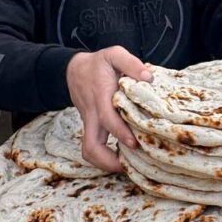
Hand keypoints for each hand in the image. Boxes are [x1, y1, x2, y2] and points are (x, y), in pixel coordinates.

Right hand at [66, 47, 151, 171]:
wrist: (73, 69)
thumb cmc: (98, 63)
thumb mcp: (114, 54)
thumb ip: (131, 63)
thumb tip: (149, 77)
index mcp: (101, 96)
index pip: (107, 119)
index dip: (120, 132)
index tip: (134, 143)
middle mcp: (93, 114)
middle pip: (91, 146)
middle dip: (107, 161)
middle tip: (129, 166)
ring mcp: (90, 123)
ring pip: (89, 150)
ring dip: (104, 163)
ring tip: (126, 167)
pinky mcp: (91, 127)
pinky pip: (93, 146)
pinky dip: (104, 156)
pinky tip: (122, 157)